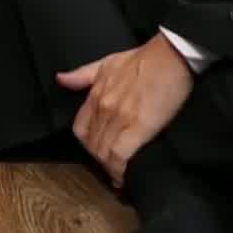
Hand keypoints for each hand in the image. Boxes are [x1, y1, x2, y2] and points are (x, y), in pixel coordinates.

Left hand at [57, 34, 194, 188]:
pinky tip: (123, 176)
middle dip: (99, 159)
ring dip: (109, 168)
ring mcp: (120, 118)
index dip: (86, 144)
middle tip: (109, 167)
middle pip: (92, 144)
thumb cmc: (145, 58)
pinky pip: (120, 156)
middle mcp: (104, 107)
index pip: (80, 128)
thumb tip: (60, 79)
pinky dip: (119, 169)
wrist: (171, 55)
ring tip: (116, 175)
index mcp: (96, 93)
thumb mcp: (108, 62)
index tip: (96, 151)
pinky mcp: (139, 127)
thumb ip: (83, 74)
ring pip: (103, 152)